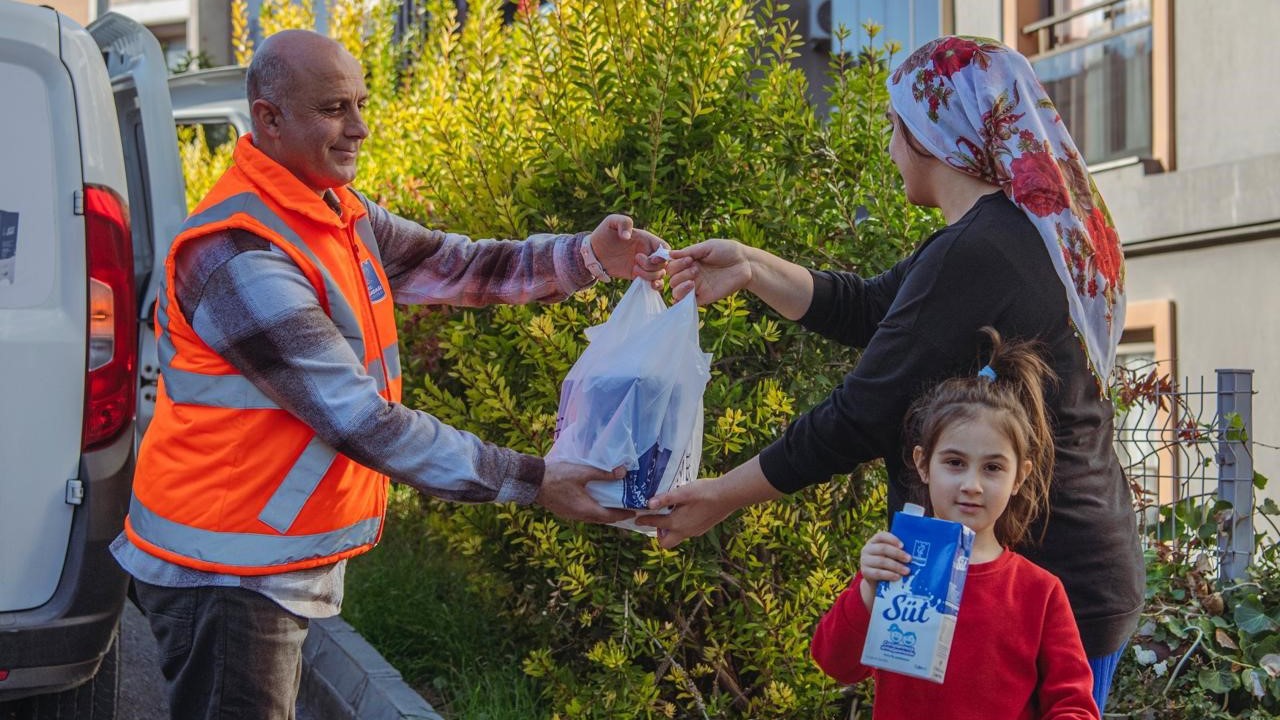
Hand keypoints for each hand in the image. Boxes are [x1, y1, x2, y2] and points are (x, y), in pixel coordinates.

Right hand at [536, 461, 635, 523]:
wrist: (532, 482)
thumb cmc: (557, 477)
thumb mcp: (582, 472)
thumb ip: (603, 473)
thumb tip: (623, 472)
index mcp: (586, 510)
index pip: (610, 517)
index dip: (624, 514)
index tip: (635, 511)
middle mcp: (580, 517)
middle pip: (602, 519)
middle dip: (615, 514)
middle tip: (626, 507)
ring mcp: (571, 515)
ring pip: (592, 517)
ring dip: (603, 512)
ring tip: (612, 503)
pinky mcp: (564, 511)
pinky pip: (583, 514)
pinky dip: (592, 509)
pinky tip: (593, 499)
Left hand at [588, 215, 668, 288]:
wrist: (594, 252)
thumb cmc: (604, 234)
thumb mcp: (611, 222)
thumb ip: (623, 222)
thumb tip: (628, 236)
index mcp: (646, 239)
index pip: (665, 248)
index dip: (663, 255)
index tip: (651, 258)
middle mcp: (648, 252)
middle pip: (664, 263)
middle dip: (652, 266)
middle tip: (635, 261)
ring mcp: (644, 265)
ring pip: (660, 274)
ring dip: (650, 275)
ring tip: (634, 270)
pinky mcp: (638, 276)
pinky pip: (653, 282)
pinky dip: (656, 285)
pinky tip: (649, 285)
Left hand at [636, 456, 781, 548]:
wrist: (728, 496)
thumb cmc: (705, 492)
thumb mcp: (683, 492)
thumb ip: (666, 499)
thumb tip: (649, 504)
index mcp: (677, 523)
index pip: (655, 524)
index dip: (644, 520)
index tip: (636, 518)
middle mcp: (684, 531)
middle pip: (665, 542)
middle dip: (658, 534)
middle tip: (658, 519)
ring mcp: (694, 532)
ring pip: (677, 537)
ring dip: (670, 529)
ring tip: (671, 512)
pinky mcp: (702, 529)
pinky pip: (686, 532)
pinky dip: (681, 526)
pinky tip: (685, 512)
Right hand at [667, 238, 752, 304]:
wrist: (746, 263)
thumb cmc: (728, 251)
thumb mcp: (707, 246)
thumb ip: (689, 251)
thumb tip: (670, 254)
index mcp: (690, 263)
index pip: (672, 267)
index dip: (676, 264)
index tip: (689, 259)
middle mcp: (691, 276)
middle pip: (672, 280)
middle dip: (680, 274)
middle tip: (696, 269)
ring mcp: (697, 287)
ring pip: (676, 293)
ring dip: (680, 286)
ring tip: (693, 280)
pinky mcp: (705, 297)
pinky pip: (688, 304)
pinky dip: (683, 299)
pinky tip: (692, 288)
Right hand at [859, 531, 911, 583]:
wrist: (875, 580)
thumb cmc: (887, 564)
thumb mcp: (890, 555)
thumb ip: (897, 551)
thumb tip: (916, 550)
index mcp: (874, 541)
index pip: (881, 536)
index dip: (892, 539)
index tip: (903, 545)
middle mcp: (867, 549)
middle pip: (883, 548)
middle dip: (898, 554)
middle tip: (909, 559)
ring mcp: (864, 560)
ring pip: (881, 561)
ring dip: (896, 566)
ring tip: (907, 571)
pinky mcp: (865, 572)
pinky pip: (878, 573)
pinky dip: (889, 575)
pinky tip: (897, 577)